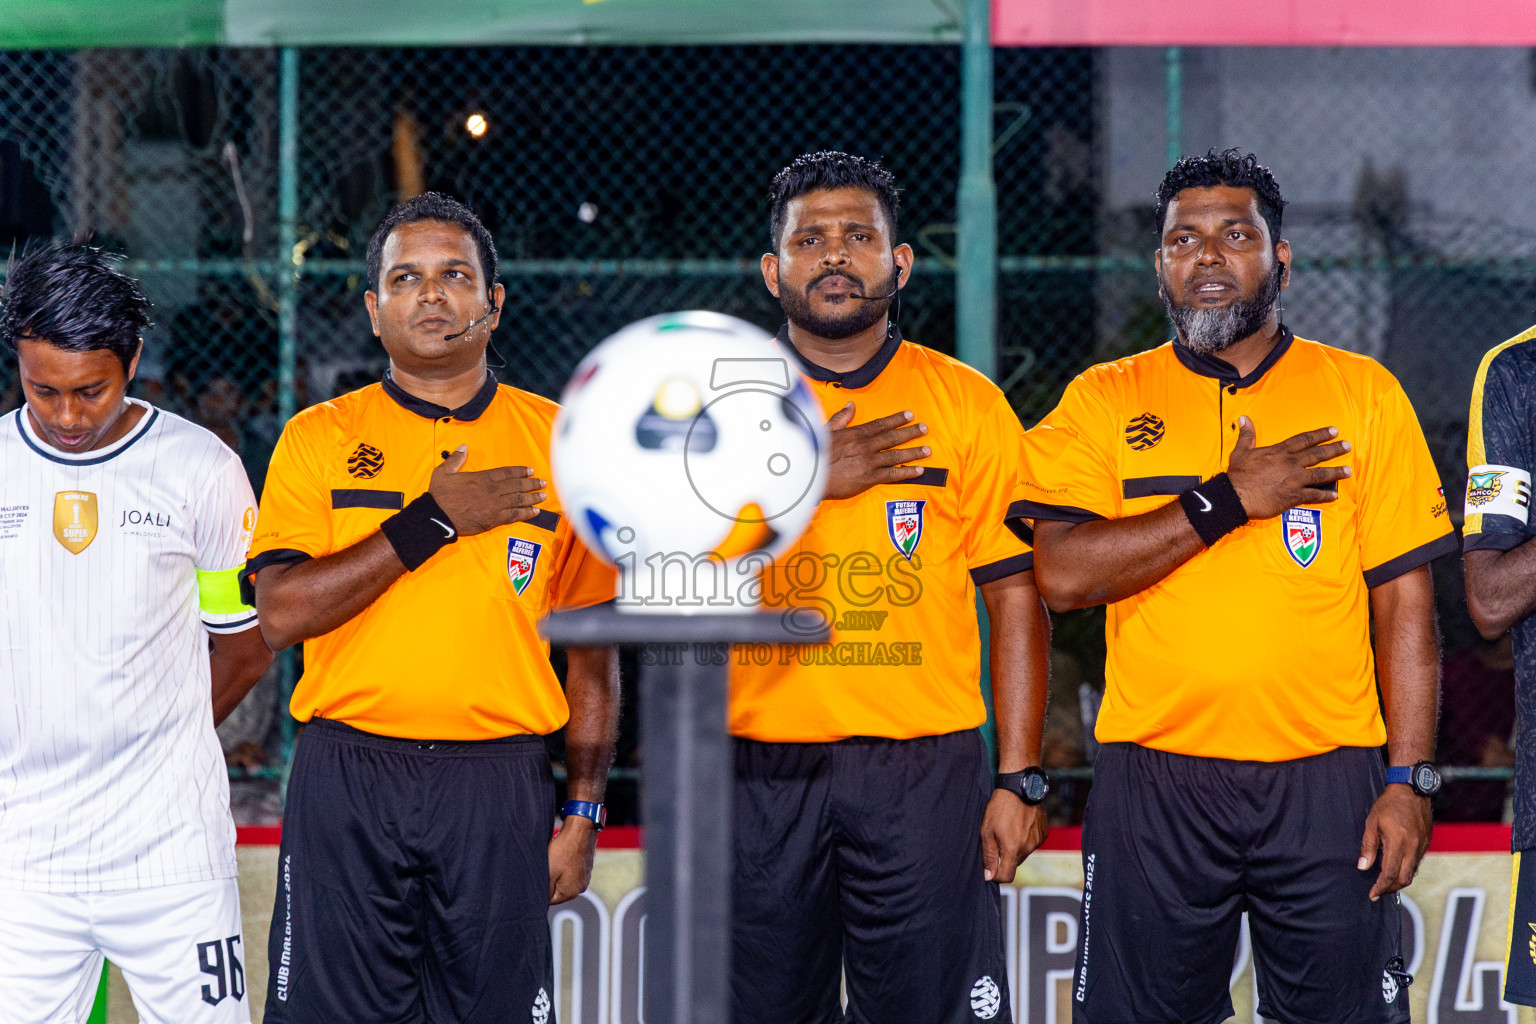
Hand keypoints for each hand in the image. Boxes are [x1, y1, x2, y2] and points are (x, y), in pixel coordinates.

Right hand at [428, 445, 545, 535]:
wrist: (437, 516)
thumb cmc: (439, 495)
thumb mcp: (443, 471)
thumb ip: (455, 459)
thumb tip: (463, 447)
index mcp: (482, 478)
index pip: (507, 472)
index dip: (520, 471)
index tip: (530, 471)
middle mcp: (492, 490)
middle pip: (517, 485)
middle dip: (531, 484)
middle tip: (542, 483)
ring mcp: (494, 505)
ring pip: (519, 500)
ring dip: (532, 497)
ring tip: (543, 496)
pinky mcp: (494, 519)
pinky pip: (514, 515)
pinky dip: (526, 513)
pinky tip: (535, 512)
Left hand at [548, 815, 597, 904]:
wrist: (580, 830)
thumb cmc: (563, 850)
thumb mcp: (548, 872)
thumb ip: (545, 890)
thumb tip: (542, 901)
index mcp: (571, 892)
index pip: (550, 899)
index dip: (543, 887)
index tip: (541, 874)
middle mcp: (581, 887)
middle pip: (558, 890)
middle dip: (551, 880)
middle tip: (548, 866)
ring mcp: (585, 876)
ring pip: (563, 879)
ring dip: (557, 872)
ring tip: (556, 859)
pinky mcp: (586, 866)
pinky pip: (571, 870)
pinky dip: (565, 865)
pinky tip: (562, 855)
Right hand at [823, 404, 930, 499]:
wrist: (810, 477)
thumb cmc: (814, 455)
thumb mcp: (825, 432)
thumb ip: (840, 419)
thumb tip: (851, 405)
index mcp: (855, 434)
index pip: (880, 424)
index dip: (897, 419)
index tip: (909, 415)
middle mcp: (865, 446)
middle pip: (892, 438)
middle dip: (911, 433)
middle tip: (924, 429)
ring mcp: (869, 462)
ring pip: (896, 455)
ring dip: (913, 452)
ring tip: (927, 450)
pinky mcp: (869, 478)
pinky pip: (892, 474)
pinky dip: (907, 472)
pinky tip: (918, 470)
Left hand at [980, 790, 1048, 883]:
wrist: (1020, 788)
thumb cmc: (999, 808)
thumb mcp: (986, 831)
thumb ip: (989, 856)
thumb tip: (989, 876)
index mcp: (1012, 850)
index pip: (1006, 876)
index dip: (996, 875)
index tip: (991, 868)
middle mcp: (1027, 848)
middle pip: (1014, 864)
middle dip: (1005, 857)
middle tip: (998, 839)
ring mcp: (1037, 841)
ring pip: (1023, 853)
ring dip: (1015, 847)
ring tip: (1009, 828)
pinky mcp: (1043, 834)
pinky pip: (1032, 844)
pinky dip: (1025, 839)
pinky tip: (1020, 825)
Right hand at [1226, 417, 1351, 519]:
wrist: (1236, 495)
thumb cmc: (1238, 475)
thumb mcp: (1241, 451)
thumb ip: (1247, 435)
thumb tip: (1244, 419)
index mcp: (1279, 452)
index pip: (1304, 440)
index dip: (1320, 434)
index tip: (1333, 431)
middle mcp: (1290, 463)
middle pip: (1317, 454)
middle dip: (1334, 449)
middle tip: (1347, 446)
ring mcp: (1294, 479)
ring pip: (1320, 473)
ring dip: (1335, 472)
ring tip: (1348, 470)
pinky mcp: (1294, 495)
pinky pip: (1314, 494)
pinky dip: (1325, 495)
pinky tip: (1334, 495)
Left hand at [1358, 785, 1431, 899]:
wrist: (1412, 790)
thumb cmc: (1389, 804)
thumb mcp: (1372, 822)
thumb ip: (1368, 846)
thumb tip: (1363, 867)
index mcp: (1398, 843)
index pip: (1389, 874)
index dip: (1380, 887)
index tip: (1372, 894)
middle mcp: (1413, 848)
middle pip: (1403, 879)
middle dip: (1390, 889)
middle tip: (1378, 891)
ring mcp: (1421, 846)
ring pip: (1412, 873)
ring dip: (1399, 881)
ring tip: (1386, 883)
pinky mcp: (1426, 843)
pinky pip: (1416, 863)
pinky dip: (1406, 870)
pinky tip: (1397, 869)